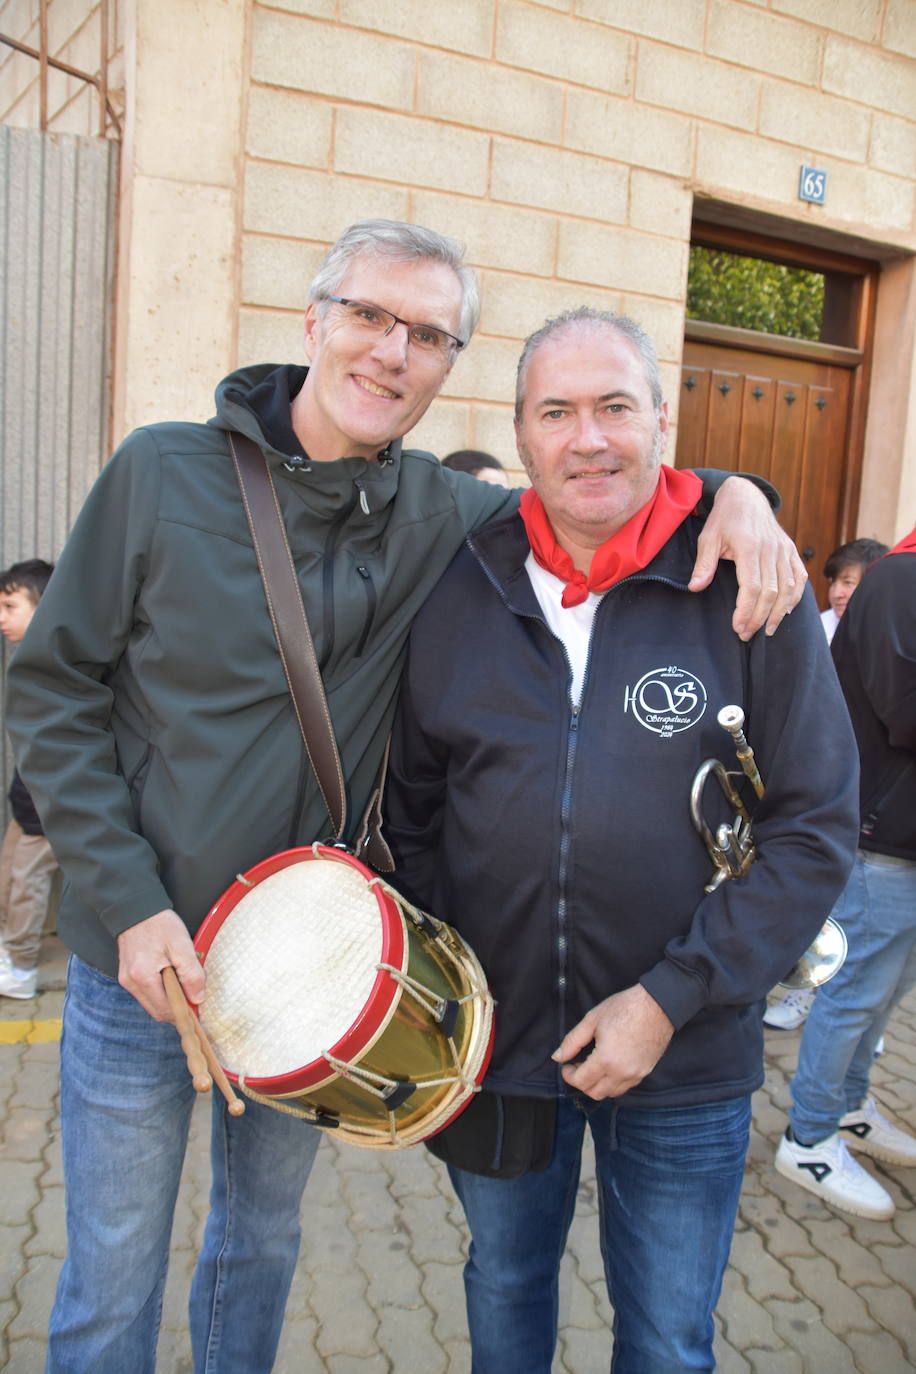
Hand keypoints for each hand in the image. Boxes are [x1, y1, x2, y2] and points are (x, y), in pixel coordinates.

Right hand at [117, 909, 205, 1020]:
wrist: (137, 909)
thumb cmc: (160, 925)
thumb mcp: (182, 946)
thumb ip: (191, 974)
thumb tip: (198, 998)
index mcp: (143, 977)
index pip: (166, 1010)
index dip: (184, 1012)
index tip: (198, 1008)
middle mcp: (131, 983)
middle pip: (157, 1011)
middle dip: (177, 1009)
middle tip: (193, 997)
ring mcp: (127, 980)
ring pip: (151, 1004)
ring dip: (168, 1001)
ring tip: (183, 985)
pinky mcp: (126, 976)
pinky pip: (146, 994)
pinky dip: (160, 993)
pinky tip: (171, 980)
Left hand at [552, 985, 673, 1099]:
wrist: (658, 1005)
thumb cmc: (625, 1007)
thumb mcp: (592, 1019)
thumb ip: (572, 1041)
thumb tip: (558, 1057)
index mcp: (606, 1059)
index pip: (581, 1082)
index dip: (569, 1075)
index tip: (566, 1065)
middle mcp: (622, 1073)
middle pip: (595, 1093)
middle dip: (582, 1083)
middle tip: (577, 1066)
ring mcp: (636, 1074)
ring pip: (611, 1093)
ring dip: (598, 1085)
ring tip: (593, 1065)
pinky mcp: (646, 1072)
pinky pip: (625, 1086)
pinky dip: (614, 1082)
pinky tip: (610, 1065)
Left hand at [689, 476, 806, 639]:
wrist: (746, 496)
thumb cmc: (724, 519)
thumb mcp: (708, 537)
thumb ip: (703, 564)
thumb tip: (696, 588)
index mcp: (749, 547)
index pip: (752, 587)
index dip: (746, 611)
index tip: (737, 627)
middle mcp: (771, 550)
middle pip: (771, 592)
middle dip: (759, 618)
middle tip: (746, 635)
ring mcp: (784, 550)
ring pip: (788, 588)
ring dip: (779, 613)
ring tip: (767, 630)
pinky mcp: (791, 550)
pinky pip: (799, 577)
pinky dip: (795, 597)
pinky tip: (785, 611)